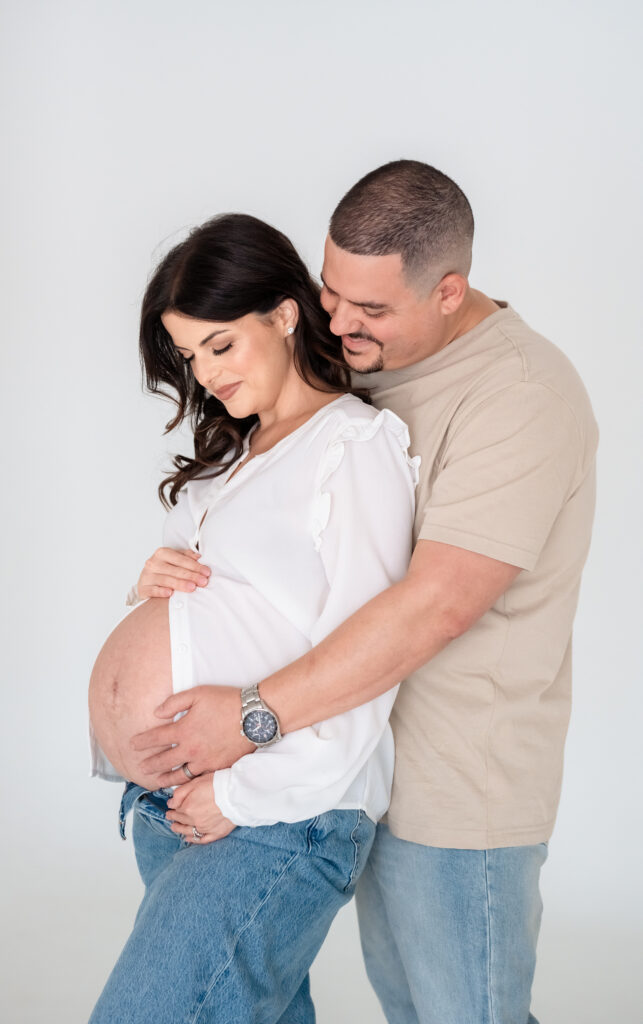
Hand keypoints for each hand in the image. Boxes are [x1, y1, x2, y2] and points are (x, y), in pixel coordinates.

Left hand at [131, 685, 254, 787]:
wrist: (254, 716)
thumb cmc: (226, 701)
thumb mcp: (198, 693)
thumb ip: (174, 703)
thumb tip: (157, 713)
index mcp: (184, 729)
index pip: (156, 738)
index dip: (142, 742)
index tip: (132, 745)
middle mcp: (191, 748)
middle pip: (164, 761)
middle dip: (150, 765)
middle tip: (140, 768)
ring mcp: (205, 761)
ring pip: (180, 775)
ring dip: (166, 779)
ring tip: (158, 781)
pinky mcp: (217, 767)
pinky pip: (198, 778)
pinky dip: (188, 782)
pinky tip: (184, 783)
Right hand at [137, 547, 210, 599]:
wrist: (146, 584)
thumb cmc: (164, 571)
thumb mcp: (174, 561)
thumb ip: (186, 557)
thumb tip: (198, 556)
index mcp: (162, 553)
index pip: (181, 559)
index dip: (195, 565)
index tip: (207, 572)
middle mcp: (153, 563)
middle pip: (175, 570)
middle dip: (191, 575)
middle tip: (203, 581)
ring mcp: (147, 576)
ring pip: (166, 580)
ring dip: (180, 584)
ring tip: (192, 588)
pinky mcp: (142, 588)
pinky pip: (152, 590)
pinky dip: (161, 591)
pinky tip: (170, 593)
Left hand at [165, 773, 235, 843]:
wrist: (238, 793)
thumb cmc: (218, 784)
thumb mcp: (195, 782)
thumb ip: (180, 793)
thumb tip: (170, 803)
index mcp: (188, 808)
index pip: (175, 810)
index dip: (172, 808)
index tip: (170, 808)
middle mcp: (194, 820)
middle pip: (180, 821)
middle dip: (173, 818)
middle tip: (170, 817)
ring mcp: (205, 828)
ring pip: (188, 832)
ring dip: (180, 830)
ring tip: (175, 828)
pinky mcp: (216, 833)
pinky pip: (202, 840)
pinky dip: (193, 840)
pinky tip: (188, 839)